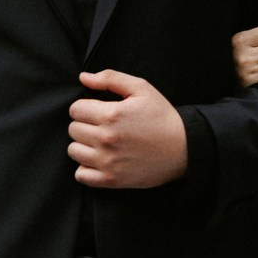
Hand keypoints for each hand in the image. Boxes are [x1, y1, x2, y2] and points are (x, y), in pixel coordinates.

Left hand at [69, 70, 188, 189]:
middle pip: (73, 129)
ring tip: (101, 142)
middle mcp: (106, 139)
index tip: (98, 111)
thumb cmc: (162, 117)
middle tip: (102, 126)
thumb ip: (110, 78)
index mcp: (111, 114)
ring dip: (84, 145)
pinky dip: (86, 168)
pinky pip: (81, 175)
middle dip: (85, 124)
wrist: (184, 148)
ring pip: (73, 151)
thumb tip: (83, 78)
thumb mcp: (141, 88)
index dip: (86, 107)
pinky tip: (100, 160)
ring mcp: (107, 162)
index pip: (75, 109)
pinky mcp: (111, 179)